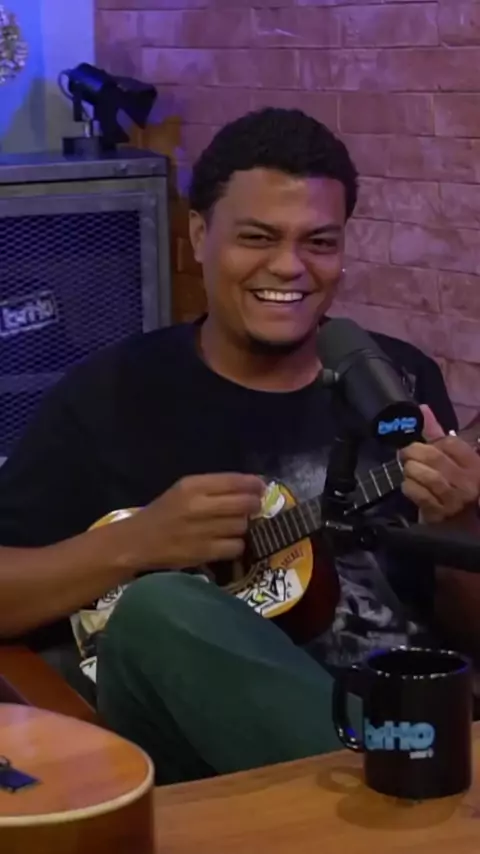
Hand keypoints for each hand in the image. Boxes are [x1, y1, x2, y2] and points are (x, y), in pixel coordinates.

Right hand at [122, 473, 264, 569]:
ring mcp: (202, 530)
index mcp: (192, 485)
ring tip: (233, 526)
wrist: (137, 542)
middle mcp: (198, 505)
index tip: (261, 488)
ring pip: (241, 525)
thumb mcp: (183, 490)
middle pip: (244, 503)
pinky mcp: (203, 552)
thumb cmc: (164, 513)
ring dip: (242, 527)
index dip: (254, 484)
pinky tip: (227, 542)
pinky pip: (235, 546)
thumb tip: (252, 487)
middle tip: (253, 508)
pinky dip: (235, 545)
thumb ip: (214, 488)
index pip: (235, 481)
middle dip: (254, 505)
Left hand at [400, 405, 479, 522]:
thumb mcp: (448, 458)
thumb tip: (422, 409)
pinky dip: (408, 487)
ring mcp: (455, 500)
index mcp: (474, 464)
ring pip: (427, 476)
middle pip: (434, 457)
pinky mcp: (440, 514)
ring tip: (408, 469)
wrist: (455, 523)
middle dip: (413, 452)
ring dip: (410, 470)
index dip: (432, 440)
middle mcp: (468, 482)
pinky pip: (419, 494)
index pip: (451, 442)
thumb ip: (435, 434)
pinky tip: (408, 485)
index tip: (424, 444)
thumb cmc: (449, 484)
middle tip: (405, 454)